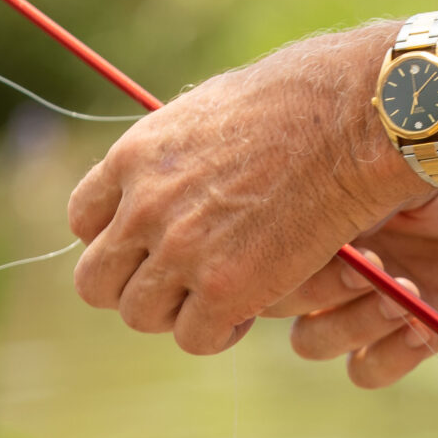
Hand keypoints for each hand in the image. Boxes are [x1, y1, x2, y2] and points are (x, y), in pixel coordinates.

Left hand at [67, 26, 420, 353]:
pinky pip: (196, 337)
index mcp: (135, 157)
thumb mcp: (217, 109)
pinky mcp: (226, 288)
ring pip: (141, 315)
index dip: (118, 240)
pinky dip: (219, 332)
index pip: (83, 221)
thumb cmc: (306, 100)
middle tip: (183, 282)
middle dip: (135, 287)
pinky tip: (249, 310)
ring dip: (178, 314)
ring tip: (223, 298)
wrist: (354, 120)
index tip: (155, 243)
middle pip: (96, 281)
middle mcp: (143, 206)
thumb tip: (185, 165)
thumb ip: (183, 150)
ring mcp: (181, 250)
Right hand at [264, 184, 437, 387]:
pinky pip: (366, 371)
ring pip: (312, 343)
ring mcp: (358, 308)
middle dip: (323, 288)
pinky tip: (428, 322)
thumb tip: (299, 220)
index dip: (279, 261)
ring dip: (355, 323)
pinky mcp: (402, 342)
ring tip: (408, 293)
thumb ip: (340, 191)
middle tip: (377, 265)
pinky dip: (392, 353)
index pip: (255, 257)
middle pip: (275, 304)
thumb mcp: (390, 162)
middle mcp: (322, 268)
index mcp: (306, 220)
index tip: (325, 242)